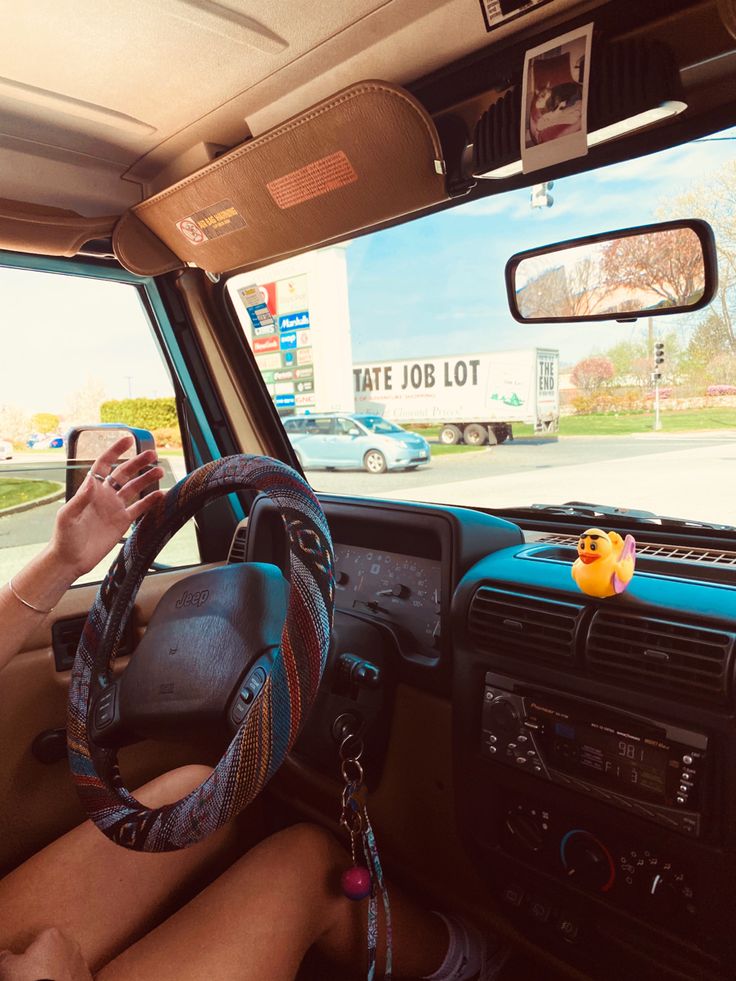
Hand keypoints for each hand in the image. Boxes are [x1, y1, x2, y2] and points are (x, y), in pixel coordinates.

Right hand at [0, 927, 92, 980]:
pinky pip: (76, 977)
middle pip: (55, 950)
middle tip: (35, 975)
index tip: (26, 965)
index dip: (31, 953)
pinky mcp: (87, 977)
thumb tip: (5, 955)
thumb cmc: (29, 979)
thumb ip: (6, 957)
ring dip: (59, 971)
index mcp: (52, 935)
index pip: (39, 940)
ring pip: (67, 964)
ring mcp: (81, 961)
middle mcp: (71, 944)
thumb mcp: (8, 967)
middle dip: (47, 960)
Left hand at [49, 435, 164, 580]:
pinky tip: (161, 494)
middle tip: (152, 454)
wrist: (71, 559)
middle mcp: (105, 495)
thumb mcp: (68, 516)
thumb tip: (92, 480)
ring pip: (134, 488)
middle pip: (124, 473)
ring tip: (159, 470)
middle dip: (137, 462)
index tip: (128, 440)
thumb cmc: (64, 536)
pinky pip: (139, 508)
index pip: (105, 465)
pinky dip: (150, 501)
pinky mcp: (122, 522)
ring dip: (146, 478)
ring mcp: (115, 508)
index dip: (115, 451)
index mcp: (91, 490)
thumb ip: (80, 498)